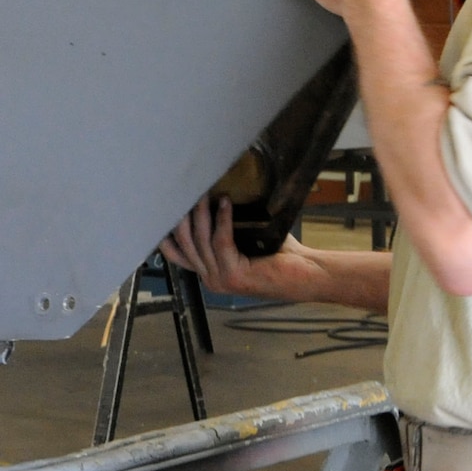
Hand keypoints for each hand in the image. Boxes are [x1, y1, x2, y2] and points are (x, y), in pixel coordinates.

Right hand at [160, 196, 325, 302]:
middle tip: (188, 190)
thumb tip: (215, 194)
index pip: (177, 253)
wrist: (305, 274)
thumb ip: (223, 232)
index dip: (168, 231)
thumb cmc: (278, 256)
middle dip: (183, 214)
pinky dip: (222, 219)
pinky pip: (221, 241)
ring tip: (206, 192)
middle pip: (185, 243)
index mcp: (210, 272)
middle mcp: (210, 279)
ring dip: (202, 213)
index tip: (166, 207)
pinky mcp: (233, 276)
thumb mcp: (243, 242)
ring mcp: (220, 280)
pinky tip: (226, 203)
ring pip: (201, 241)